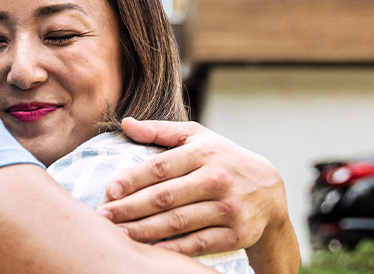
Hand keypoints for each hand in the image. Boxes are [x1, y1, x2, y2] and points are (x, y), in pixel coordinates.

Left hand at [97, 118, 289, 257]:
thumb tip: (126, 123)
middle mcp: (217, 180)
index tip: (108, 191)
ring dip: (144, 230)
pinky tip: (149, 250)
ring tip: (119, 234)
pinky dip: (172, 249)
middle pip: (165, 198)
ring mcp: (229, 209)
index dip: (132, 180)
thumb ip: (162, 131)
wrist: (270, 192)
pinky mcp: (236, 234)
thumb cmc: (223, 161)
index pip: (160, 167)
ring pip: (178, 223)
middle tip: (103, 217)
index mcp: (204, 153)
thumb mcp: (199, 137)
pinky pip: (198, 243)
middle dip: (129, 208)